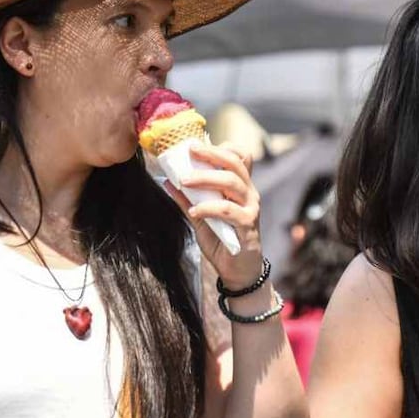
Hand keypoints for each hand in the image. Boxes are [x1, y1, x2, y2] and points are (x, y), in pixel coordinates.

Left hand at [163, 140, 264, 288]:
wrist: (238, 272)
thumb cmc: (222, 241)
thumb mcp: (201, 218)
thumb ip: (188, 200)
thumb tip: (167, 182)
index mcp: (240, 187)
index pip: (240, 157)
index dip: (222, 148)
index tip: (197, 145)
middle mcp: (249, 194)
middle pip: (235, 164)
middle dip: (211, 154)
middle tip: (190, 150)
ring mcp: (251, 208)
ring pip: (232, 183)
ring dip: (206, 179)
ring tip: (185, 182)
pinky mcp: (248, 225)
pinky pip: (228, 210)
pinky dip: (208, 208)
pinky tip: (194, 211)